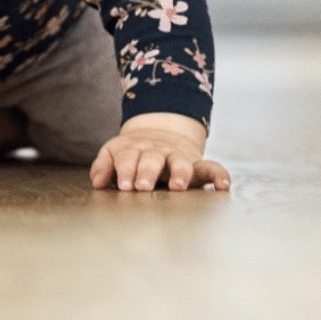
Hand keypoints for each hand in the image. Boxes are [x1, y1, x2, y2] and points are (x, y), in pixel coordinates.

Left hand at [89, 112, 230, 191]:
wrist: (159, 132)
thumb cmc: (133, 152)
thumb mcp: (115, 153)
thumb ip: (104, 166)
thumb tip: (97, 183)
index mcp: (134, 149)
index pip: (127, 157)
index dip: (125, 170)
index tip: (124, 185)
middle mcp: (156, 152)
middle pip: (152, 159)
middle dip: (147, 172)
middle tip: (142, 187)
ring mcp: (177, 156)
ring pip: (180, 163)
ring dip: (179, 174)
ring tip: (177, 186)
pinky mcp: (197, 164)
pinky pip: (211, 168)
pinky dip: (219, 175)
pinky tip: (224, 186)